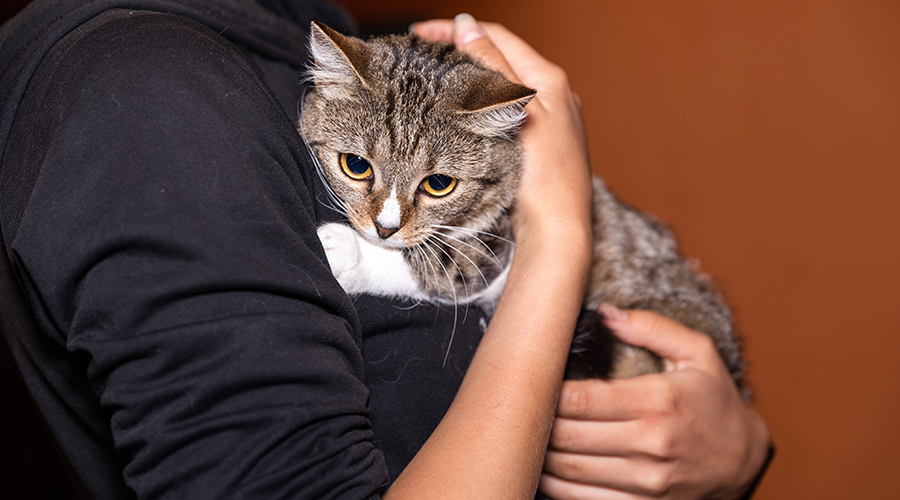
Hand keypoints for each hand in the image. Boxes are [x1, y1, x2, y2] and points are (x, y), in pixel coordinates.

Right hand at [414, 15, 592, 252]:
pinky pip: (503, 114)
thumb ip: (491, 68)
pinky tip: (460, 117)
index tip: (419, 35)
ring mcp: (547, 121)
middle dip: (460, 55)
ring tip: (435, 84)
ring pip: (499, 89)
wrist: (556, 231)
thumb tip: (467, 26)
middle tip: (422, 59)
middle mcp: (553, 95)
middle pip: (498, 61)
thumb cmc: (544, 178)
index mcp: (549, 79)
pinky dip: (480, 109)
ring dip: (469, 82)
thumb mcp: (515, 112)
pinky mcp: (538, 146)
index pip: (496, 37)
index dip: (455, 31)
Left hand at [541, 305, 770, 499]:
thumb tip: (606, 312)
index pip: (581, 398)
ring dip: (538, 454)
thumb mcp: (698, 353)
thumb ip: (652, 327)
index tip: (531, 379)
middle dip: (535, 422)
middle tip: (518, 407)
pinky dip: (555, 486)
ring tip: (523, 435)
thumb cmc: (715, 401)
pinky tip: (543, 467)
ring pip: (569, 471)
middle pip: (568, 435)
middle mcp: (651, 443)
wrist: (746, 462)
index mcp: (658, 401)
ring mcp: (647, 482)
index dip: (546, 391)